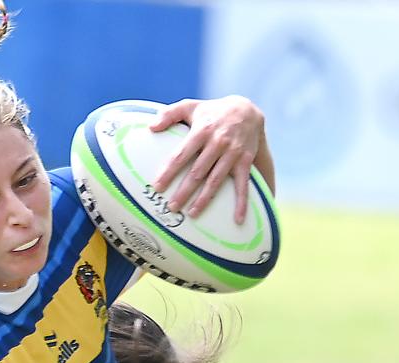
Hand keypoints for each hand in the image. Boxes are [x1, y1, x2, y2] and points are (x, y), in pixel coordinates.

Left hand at [150, 96, 268, 222]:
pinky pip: (243, 185)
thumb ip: (170, 114)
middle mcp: (217, 142)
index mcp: (201, 130)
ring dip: (204, 199)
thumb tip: (151, 127)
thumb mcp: (192, 106)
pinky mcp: (245, 162)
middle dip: (184, 191)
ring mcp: (232, 153)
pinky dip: (241, 203)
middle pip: (197, 172)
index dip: (169, 171)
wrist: (247, 110)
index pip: (182, 154)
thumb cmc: (213, 112)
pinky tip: (238, 220)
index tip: (158, 186)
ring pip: (216, 181)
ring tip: (192, 214)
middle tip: (172, 207)